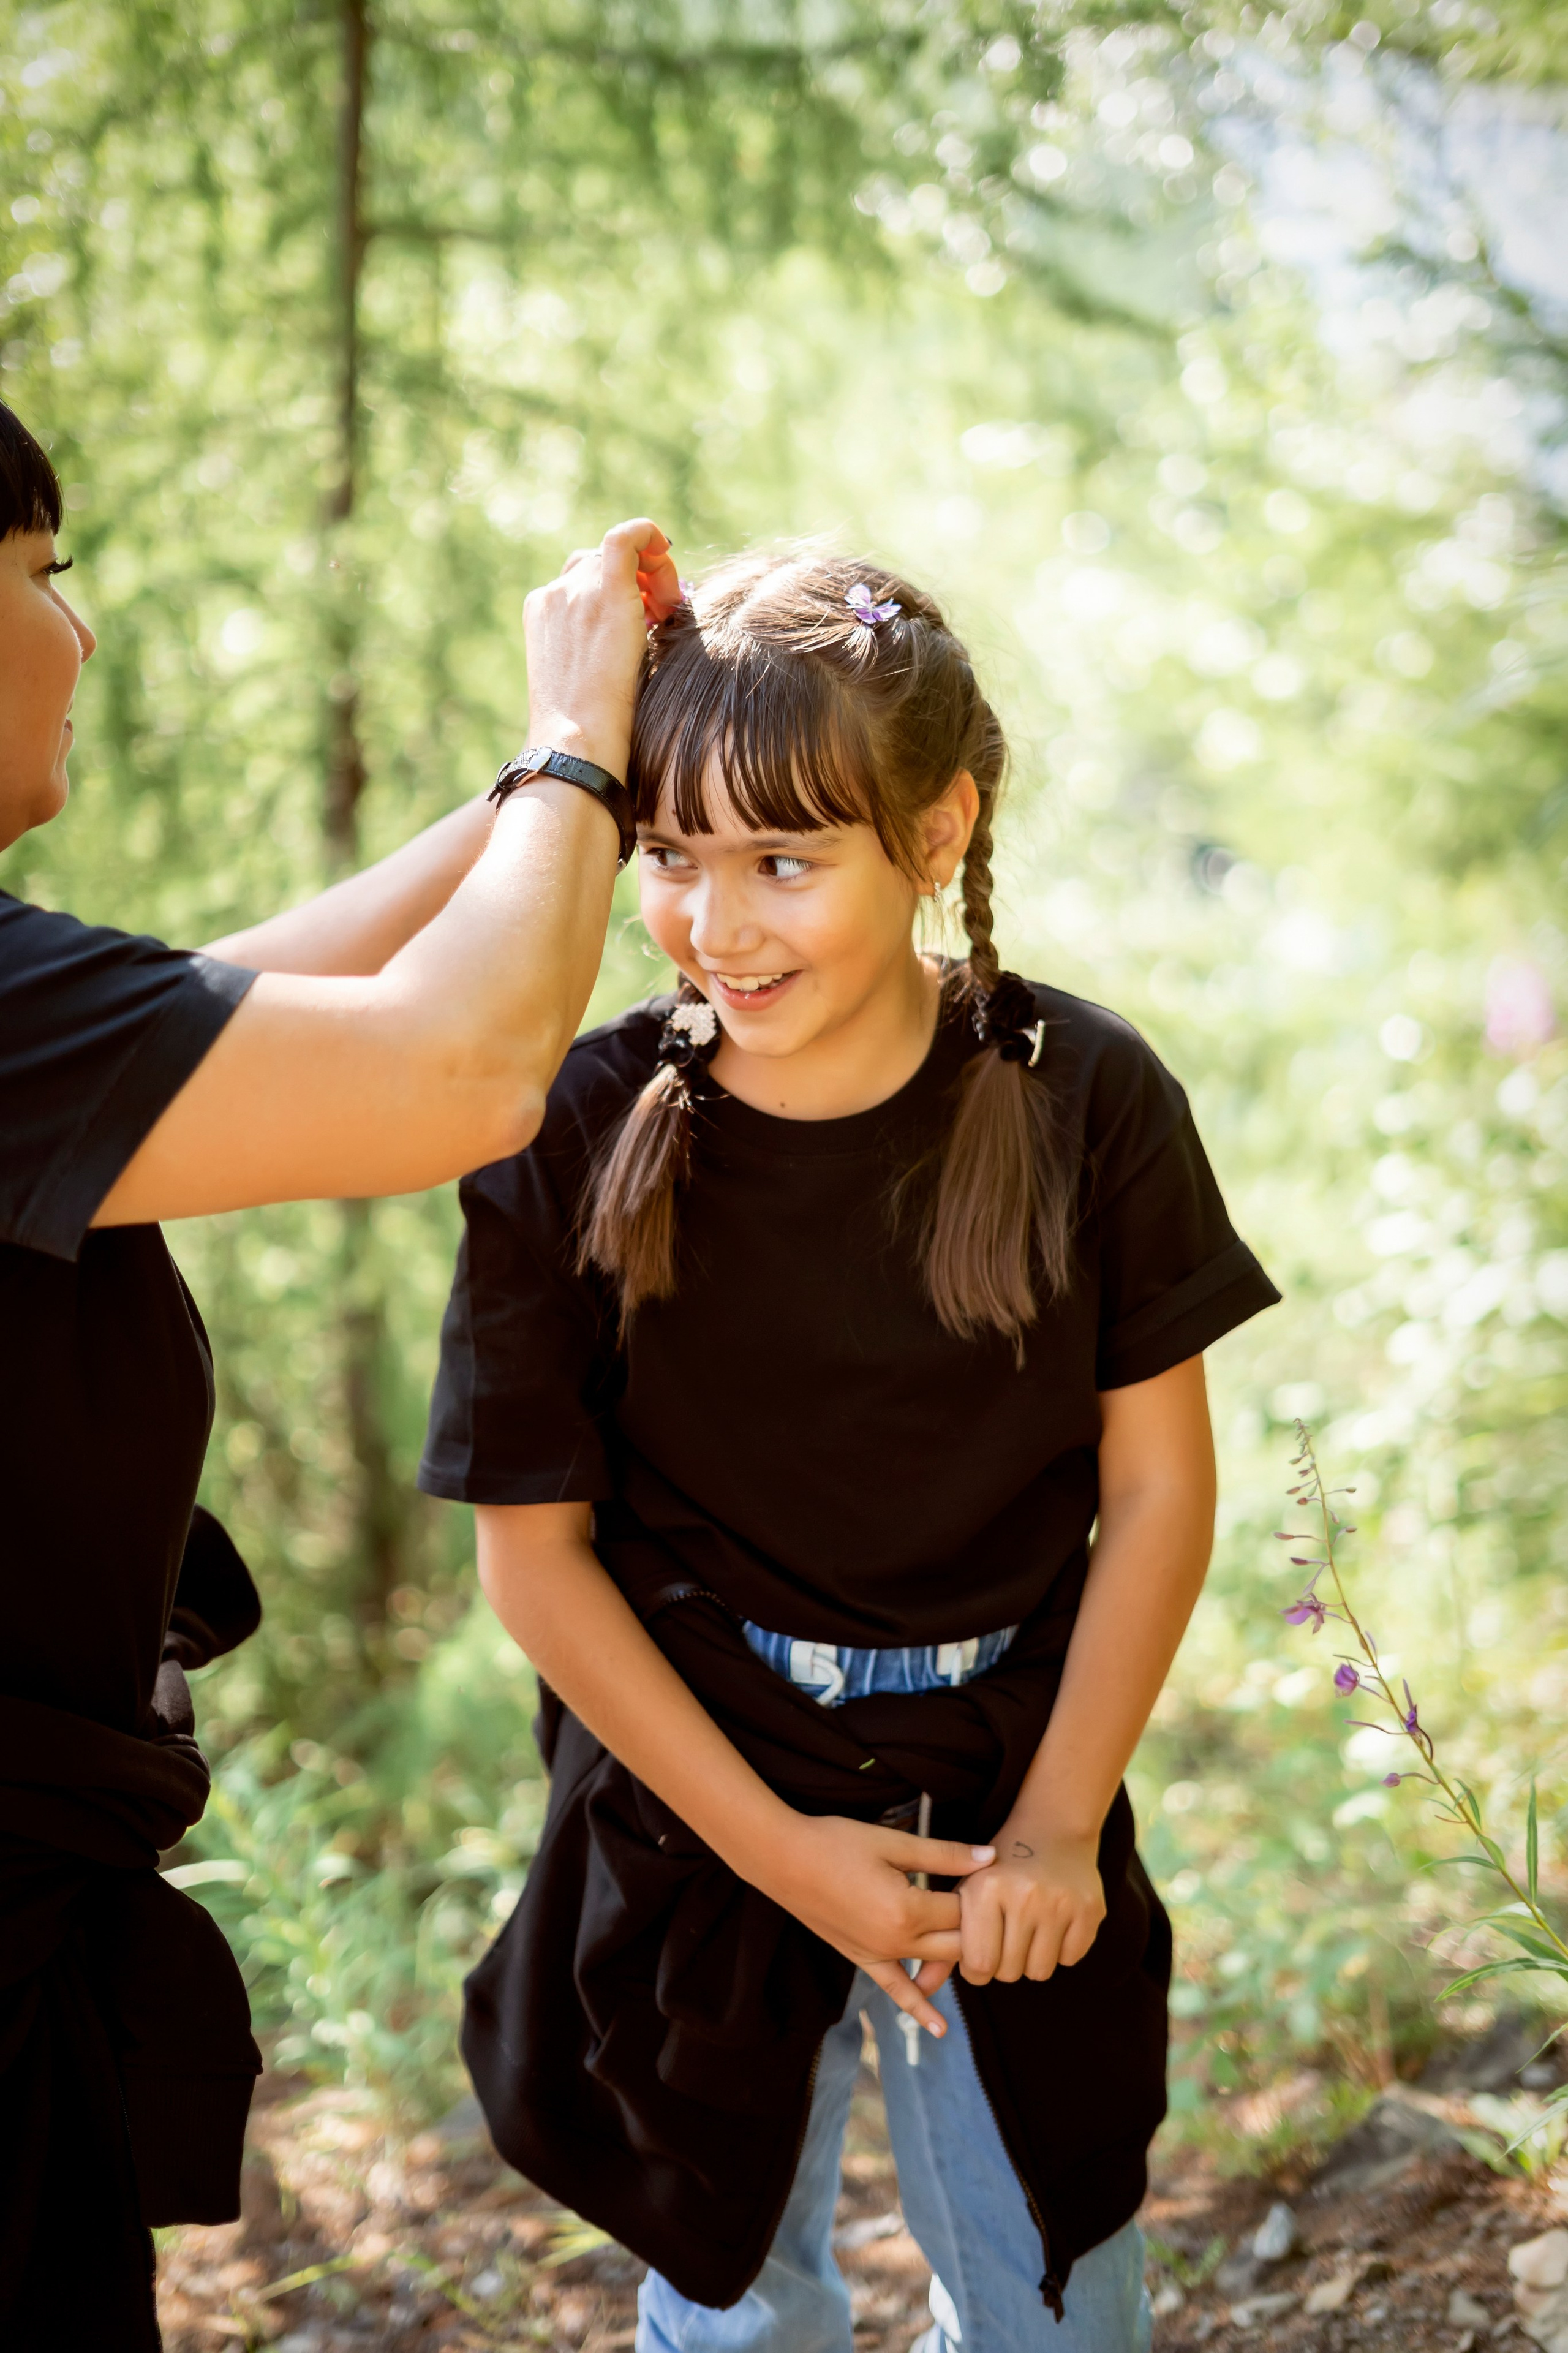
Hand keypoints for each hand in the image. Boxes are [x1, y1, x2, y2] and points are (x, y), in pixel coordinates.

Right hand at [523, 518, 680, 780]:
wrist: (576, 742)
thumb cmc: (587, 730)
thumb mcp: (585, 678)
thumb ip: (600, 646)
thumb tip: (639, 636)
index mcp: (542, 611)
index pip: (583, 578)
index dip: (618, 586)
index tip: (644, 615)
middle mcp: (555, 594)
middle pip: (602, 562)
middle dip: (638, 579)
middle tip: (663, 615)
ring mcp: (577, 591)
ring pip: (620, 555)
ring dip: (651, 573)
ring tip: (666, 613)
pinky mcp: (606, 593)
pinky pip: (626, 537)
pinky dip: (648, 533)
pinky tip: (665, 547)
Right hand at [755, 1814, 995, 2039]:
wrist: (784, 1860)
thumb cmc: (836, 1843)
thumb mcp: (893, 1843)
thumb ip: (944, 1854)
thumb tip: (990, 1857)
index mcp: (908, 1910)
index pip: (964, 1910)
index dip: (980, 1893)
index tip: (988, 1875)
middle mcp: (897, 1942)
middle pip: (957, 1944)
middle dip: (979, 1929)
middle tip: (995, 1909)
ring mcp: (879, 1956)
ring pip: (935, 1966)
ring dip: (958, 1958)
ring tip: (986, 1954)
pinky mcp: (863, 1960)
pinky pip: (896, 1990)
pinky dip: (918, 2007)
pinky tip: (940, 2029)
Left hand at [952, 1822, 1105, 1986]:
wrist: (1052, 1829)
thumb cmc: (999, 1868)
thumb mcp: (966, 1893)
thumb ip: (942, 1942)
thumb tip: (922, 1987)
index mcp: (986, 1889)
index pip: (979, 1965)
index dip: (977, 1969)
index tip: (980, 1953)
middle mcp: (1024, 1895)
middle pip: (1010, 1973)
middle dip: (1005, 1964)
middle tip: (1006, 1936)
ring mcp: (1060, 1902)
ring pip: (1040, 1971)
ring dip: (1032, 1959)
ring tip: (1029, 1928)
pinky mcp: (1090, 1909)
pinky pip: (1070, 1959)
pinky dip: (1061, 1949)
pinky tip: (1053, 1922)